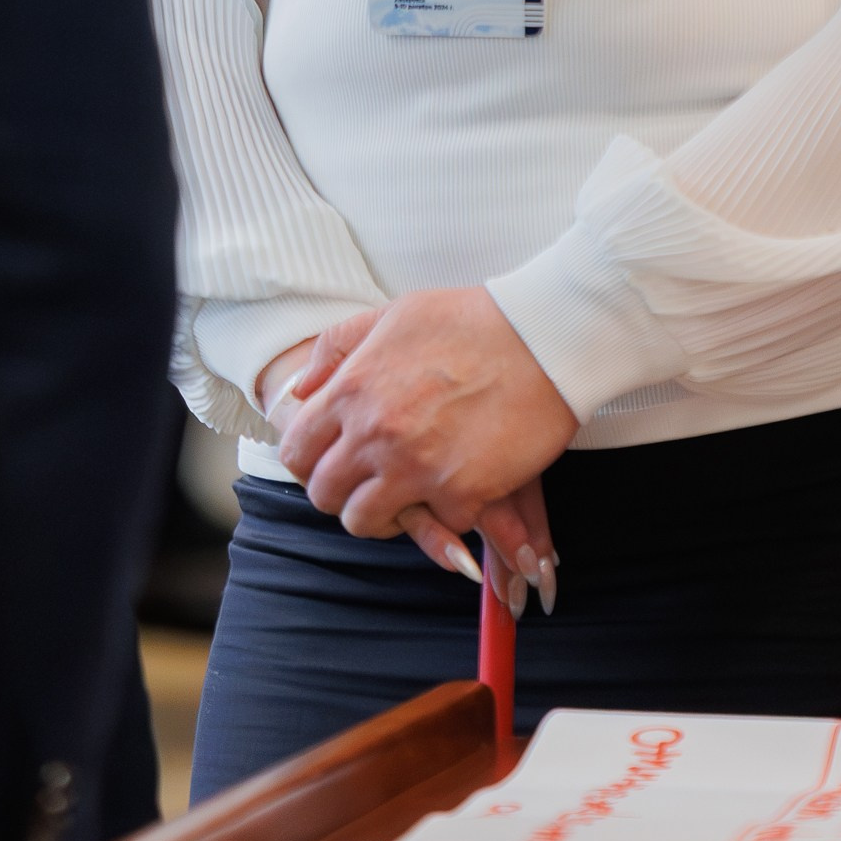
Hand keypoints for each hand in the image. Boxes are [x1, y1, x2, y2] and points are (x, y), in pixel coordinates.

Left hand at [276, 286, 575, 551]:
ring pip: (365, 522)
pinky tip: (458, 486)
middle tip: (371, 480)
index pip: (296, 451)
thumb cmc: (471, 320)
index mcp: (352, 390)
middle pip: (324, 496)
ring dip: (382, 514)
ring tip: (406, 494)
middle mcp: (375, 434)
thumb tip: (303, 388)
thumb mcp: (394, 315)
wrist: (543, 336)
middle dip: (342, 493)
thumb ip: (339, 347)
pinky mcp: (460, 494)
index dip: (310, 462)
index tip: (335, 459)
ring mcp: (415, 469)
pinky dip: (445, 513)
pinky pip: (434, 525)